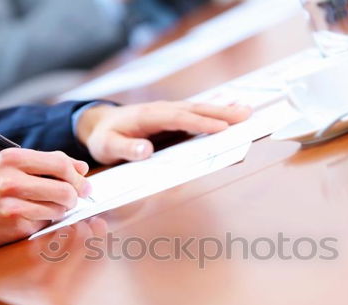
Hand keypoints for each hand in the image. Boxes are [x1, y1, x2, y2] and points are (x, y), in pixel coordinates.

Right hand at [0, 148, 90, 264]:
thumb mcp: (8, 168)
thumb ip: (45, 164)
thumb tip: (82, 168)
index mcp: (11, 158)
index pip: (60, 162)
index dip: (77, 175)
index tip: (83, 183)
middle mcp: (11, 178)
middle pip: (66, 187)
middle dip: (75, 196)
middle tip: (72, 200)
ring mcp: (13, 203)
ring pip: (60, 207)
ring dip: (60, 210)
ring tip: (45, 208)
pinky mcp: (15, 224)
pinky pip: (47, 222)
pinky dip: (45, 221)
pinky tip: (31, 218)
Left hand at [76, 101, 251, 163]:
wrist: (100, 125)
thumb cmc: (105, 138)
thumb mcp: (109, 147)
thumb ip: (127, 150)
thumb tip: (147, 151)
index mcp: (148, 116)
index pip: (178, 118)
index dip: (200, 123)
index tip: (221, 128)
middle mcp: (162, 110)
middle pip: (195, 109)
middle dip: (221, 112)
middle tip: (246, 115)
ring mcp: (169, 112)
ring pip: (199, 109)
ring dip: (223, 110)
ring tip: (247, 112)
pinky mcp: (174, 118)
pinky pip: (197, 114)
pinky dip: (216, 112)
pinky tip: (233, 110)